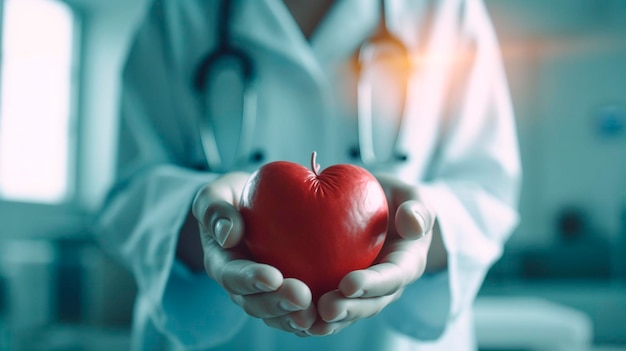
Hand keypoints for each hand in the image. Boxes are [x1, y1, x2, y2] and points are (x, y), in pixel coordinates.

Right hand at [192, 172, 316, 333]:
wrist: (256, 205)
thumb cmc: (234, 197)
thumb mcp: (216, 194)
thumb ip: (215, 210)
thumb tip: (228, 234)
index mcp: (222, 263)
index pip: (233, 276)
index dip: (251, 280)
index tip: (272, 277)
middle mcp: (242, 287)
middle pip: (257, 303)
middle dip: (278, 304)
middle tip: (301, 297)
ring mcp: (266, 295)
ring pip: (279, 315)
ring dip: (296, 318)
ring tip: (316, 315)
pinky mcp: (290, 295)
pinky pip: (302, 311)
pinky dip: (317, 315)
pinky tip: (335, 313)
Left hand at [307, 173, 435, 335]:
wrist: (379, 208)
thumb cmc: (395, 199)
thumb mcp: (412, 196)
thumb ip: (417, 207)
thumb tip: (412, 222)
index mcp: (407, 263)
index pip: (393, 276)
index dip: (373, 284)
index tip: (349, 284)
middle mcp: (387, 285)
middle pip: (370, 304)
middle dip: (349, 309)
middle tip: (326, 309)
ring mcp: (365, 292)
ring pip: (348, 312)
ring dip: (328, 320)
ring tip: (306, 321)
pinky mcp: (342, 292)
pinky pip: (327, 307)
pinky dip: (311, 314)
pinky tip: (289, 315)